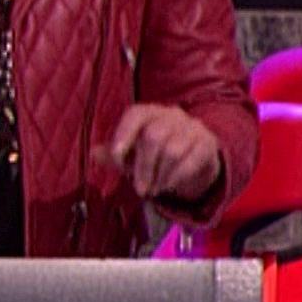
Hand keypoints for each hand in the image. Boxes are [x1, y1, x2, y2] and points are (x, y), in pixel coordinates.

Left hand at [95, 104, 221, 201]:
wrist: (195, 157)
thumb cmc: (157, 153)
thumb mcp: (133, 153)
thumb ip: (114, 153)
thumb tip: (94, 153)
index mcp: (149, 113)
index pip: (136, 114)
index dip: (124, 134)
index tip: (116, 157)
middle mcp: (171, 115)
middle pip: (153, 136)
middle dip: (143, 167)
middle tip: (140, 189)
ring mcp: (191, 127)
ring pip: (172, 150)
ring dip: (160, 175)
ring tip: (154, 188)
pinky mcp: (207, 144)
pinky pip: (191, 160)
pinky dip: (176, 177)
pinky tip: (169, 185)